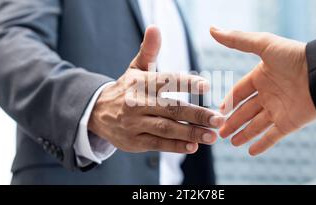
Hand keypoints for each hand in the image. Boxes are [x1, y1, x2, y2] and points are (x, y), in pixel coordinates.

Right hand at [88, 26, 224, 153]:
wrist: (97, 112)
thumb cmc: (127, 88)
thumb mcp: (135, 68)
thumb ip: (149, 50)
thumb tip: (154, 28)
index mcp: (141, 83)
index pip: (166, 81)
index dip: (186, 83)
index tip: (207, 86)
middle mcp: (136, 103)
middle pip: (170, 109)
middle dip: (196, 115)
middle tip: (218, 119)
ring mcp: (134, 124)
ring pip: (165, 128)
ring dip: (190, 133)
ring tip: (212, 135)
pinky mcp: (134, 142)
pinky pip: (157, 144)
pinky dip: (175, 146)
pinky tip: (193, 146)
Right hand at [210, 27, 315, 155]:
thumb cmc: (294, 57)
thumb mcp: (263, 45)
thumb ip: (238, 40)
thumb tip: (212, 29)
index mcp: (261, 77)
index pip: (240, 91)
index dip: (229, 101)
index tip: (218, 112)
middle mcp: (269, 94)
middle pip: (245, 111)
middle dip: (232, 122)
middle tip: (219, 132)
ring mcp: (279, 110)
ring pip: (256, 125)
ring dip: (244, 134)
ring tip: (231, 142)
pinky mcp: (289, 123)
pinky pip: (272, 136)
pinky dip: (262, 144)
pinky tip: (251, 152)